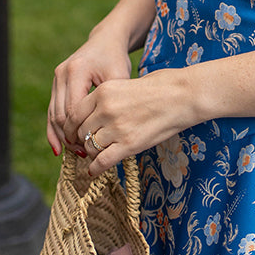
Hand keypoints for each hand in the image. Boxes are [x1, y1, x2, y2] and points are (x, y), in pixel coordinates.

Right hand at [47, 26, 132, 155]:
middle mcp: (61, 74)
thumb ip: (111, 100)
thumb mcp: (119, 77)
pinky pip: (52, 110)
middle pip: (60, 114)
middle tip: (84, 153)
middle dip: (70, 137)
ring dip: (62, 136)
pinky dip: (55, 129)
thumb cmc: (116, 59)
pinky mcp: (56, 83)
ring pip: (53, 114)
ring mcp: (56, 78)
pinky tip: (59, 148)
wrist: (105, 41)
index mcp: (76, 71)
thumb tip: (109, 131)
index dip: (81, 131)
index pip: (73, 109)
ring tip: (75, 152)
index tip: (93, 146)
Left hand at [64, 68, 192, 176]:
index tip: (74, 133)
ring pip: (90, 147)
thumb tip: (94, 115)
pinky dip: (95, 168)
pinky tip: (94, 171)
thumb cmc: (160, 87)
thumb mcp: (125, 84)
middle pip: (81, 131)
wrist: (183, 96)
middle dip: (82, 140)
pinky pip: (102, 161)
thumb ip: (107, 99)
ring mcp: (116, 128)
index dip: (71, 127)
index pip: (74, 114)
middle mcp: (105, 109)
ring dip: (92, 153)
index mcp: (103, 91)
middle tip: (85, 146)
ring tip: (97, 154)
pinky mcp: (129, 145)